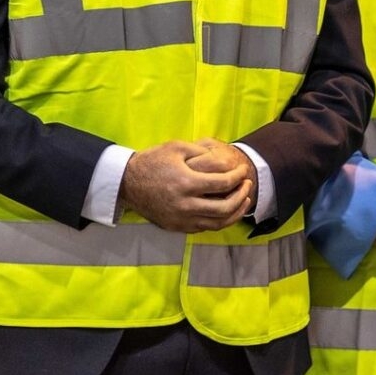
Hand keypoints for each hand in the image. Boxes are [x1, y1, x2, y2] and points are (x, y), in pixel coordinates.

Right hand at [119, 139, 252, 232]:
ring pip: (218, 223)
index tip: (243, 171)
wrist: (128, 183)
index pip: (223, 183)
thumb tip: (224, 159)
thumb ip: (201, 151)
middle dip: (241, 196)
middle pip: (225, 208)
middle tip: (247, 185)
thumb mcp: (175, 147)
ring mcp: (181, 219)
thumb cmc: (152, 161)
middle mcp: (185, 205)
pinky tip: (225, 210)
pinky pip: (204, 228)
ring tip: (243, 201)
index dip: (238, 177)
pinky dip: (219, 220)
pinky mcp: (177, 227)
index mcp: (186, 183)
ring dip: (235, 212)